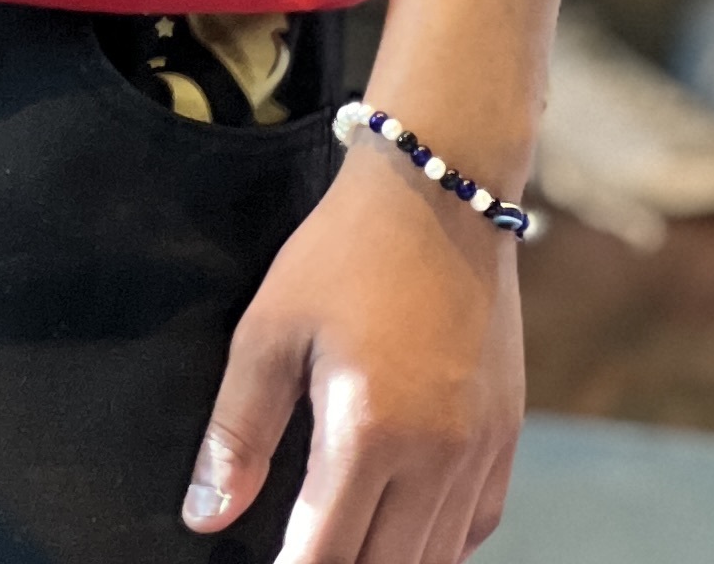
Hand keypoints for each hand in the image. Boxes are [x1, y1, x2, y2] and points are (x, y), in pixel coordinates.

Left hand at [181, 141, 524, 561]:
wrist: (440, 188)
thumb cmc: (344, 252)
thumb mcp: (269, 329)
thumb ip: (237, 433)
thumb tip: (205, 516)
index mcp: (368, 431)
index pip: (325, 558)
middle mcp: (436, 455)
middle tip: (305, 548)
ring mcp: (481, 450)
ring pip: (437, 562)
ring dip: (388, 563)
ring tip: (347, 542)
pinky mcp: (508, 435)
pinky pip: (477, 527)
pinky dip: (439, 546)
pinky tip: (402, 528)